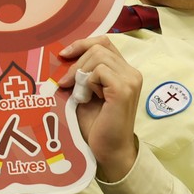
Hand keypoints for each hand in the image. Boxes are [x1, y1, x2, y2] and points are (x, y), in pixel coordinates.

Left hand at [58, 37, 141, 181]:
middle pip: (99, 46)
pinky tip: (86, 98)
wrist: (107, 151)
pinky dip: (87, 82)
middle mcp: (131, 72)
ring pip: (98, 55)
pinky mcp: (123, 89)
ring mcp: (130, 80)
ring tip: (79, 94)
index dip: (82, 44)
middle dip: (77, 62)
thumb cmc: (95, 125)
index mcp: (124, 71)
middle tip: (66, 83)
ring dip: (81, 73)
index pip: (104, 42)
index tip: (63, 55)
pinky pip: (99, 70)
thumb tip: (62, 55)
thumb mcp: (85, 92)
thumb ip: (81, 74)